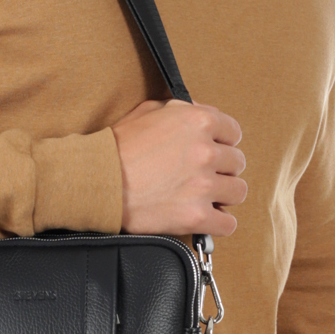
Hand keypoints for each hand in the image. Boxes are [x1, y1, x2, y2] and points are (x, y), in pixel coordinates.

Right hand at [110, 98, 246, 236]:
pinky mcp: (195, 216)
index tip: (213, 153)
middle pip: (237, 163)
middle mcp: (206, 152)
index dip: (222, 144)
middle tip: (203, 176)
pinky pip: (227, 224)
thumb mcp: (149, 111)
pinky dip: (219, 224)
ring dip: (224, 196)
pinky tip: (207, 219)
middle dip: (222, 170)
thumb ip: (181, 109)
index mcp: (198, 122)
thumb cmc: (117, 147)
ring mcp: (203, 186)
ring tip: (206, 197)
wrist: (97, 181)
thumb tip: (199, 113)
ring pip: (237, 192)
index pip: (233, 133)